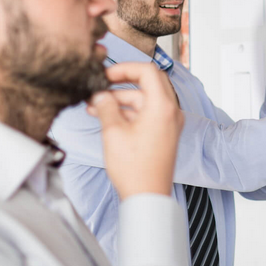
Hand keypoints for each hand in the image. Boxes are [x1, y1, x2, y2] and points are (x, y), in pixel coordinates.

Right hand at [86, 63, 182, 198]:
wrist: (147, 196)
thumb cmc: (134, 169)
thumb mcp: (113, 132)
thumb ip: (106, 107)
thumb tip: (101, 94)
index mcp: (162, 106)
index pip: (147, 71)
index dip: (124, 68)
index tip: (106, 74)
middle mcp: (170, 111)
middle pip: (148, 83)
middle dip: (122, 82)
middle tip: (101, 86)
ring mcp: (169, 122)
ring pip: (144, 99)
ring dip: (121, 100)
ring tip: (95, 106)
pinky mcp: (164, 133)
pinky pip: (147, 113)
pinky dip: (129, 112)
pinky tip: (107, 116)